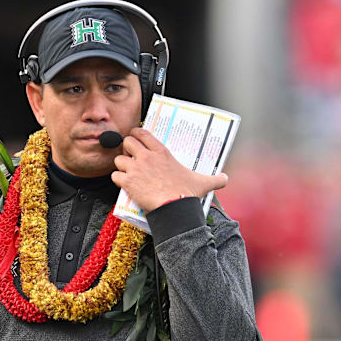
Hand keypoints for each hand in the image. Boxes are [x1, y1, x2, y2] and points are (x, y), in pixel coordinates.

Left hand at [111, 127, 228, 212]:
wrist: (174, 207)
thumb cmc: (187, 193)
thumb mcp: (203, 182)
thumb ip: (215, 179)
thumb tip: (226, 179)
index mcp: (162, 153)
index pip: (143, 133)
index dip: (135, 133)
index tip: (134, 136)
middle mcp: (146, 157)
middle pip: (127, 142)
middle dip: (126, 148)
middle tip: (129, 156)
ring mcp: (135, 169)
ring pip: (118, 160)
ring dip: (121, 166)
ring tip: (127, 172)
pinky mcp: (128, 182)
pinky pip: (114, 176)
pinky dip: (117, 180)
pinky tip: (123, 184)